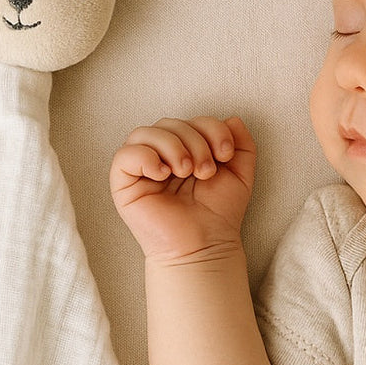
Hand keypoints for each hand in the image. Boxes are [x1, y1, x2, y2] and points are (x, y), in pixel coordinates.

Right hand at [110, 116, 255, 263]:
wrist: (205, 245)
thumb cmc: (219, 213)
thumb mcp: (240, 173)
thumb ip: (242, 144)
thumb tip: (232, 119)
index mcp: (183, 150)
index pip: (190, 121)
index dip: (210, 128)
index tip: (225, 154)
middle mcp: (159, 156)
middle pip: (167, 123)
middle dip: (193, 141)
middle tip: (205, 171)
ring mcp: (139, 170)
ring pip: (143, 133)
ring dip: (172, 146)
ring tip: (187, 172)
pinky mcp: (123, 186)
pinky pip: (123, 156)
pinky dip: (145, 157)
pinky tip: (163, 174)